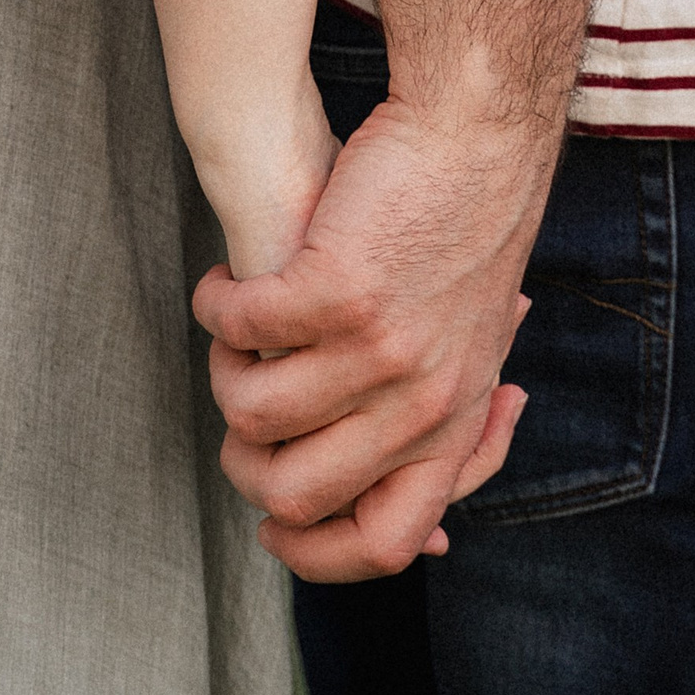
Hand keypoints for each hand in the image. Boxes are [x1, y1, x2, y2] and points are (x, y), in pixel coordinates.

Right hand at [193, 92, 550, 580]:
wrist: (474, 138)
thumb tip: (443, 539)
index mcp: (451, 427)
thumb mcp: (478, 354)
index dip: (315, 555)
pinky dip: (216, 304)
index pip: (384, 547)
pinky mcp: (337, 287)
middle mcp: (419, 404)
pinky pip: (240, 325)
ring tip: (235, 323)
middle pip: (294, 492)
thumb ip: (452, 443)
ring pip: (251, 410)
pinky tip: (226, 280)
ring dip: (224, 368)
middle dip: (243, 457)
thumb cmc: (466, 237)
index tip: (272, 526)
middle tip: (240, 395)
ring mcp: (378, 350)